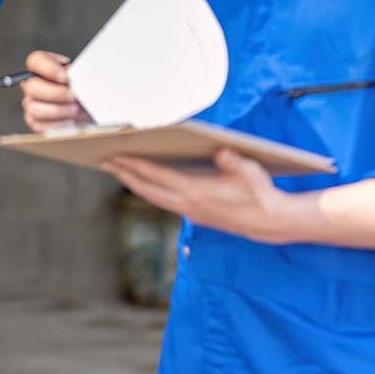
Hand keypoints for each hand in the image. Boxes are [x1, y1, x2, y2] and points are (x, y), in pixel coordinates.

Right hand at [19, 50, 90, 131]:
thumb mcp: (82, 75)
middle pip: (32, 86)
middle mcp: (32, 84)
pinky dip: (57, 124)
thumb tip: (73, 79)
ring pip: (34, 108)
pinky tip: (70, 121)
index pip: (35, 61)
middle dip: (55, 93)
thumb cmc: (83, 88)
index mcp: (42, 66)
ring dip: (57, 110)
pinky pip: (39, 125)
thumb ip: (75, 73)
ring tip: (75, 111)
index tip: (65, 77)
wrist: (89, 107)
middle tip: (73, 97)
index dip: (48, 68)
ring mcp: (31, 103)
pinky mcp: (35, 121)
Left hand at [103, 147, 299, 243]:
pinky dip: (150, 191)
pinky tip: (145, 183)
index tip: (116, 156)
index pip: (158, 176)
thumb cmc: (260, 193)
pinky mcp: (195, 215)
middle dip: (125, 175)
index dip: (135, 165)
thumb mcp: (250, 172)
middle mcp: (188, 205)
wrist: (270, 222)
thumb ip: (233, 161)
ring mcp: (190, 212)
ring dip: (134, 184)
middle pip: (148, 190)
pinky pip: (164, 201)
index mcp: (196, 191)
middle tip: (104, 161)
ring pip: (154, 198)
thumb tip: (221, 151)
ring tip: (118, 170)